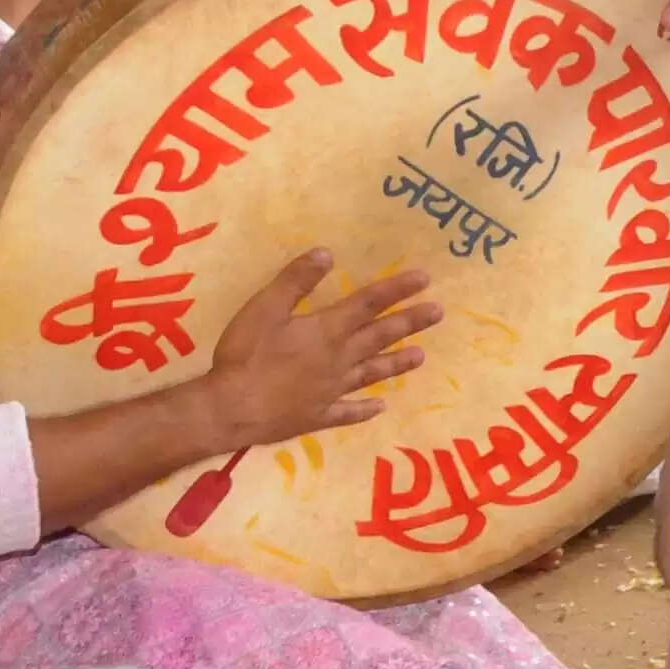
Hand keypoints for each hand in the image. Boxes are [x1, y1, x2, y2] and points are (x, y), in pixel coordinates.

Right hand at [197, 247, 440, 452]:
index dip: (396, 289)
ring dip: (397, 363)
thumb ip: (295, 281)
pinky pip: (349, 412)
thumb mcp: (265, 308)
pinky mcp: (318, 416)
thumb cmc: (245, 354)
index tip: (425, 279)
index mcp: (327, 330)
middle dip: (409, 322)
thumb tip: (327, 253)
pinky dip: (365, 409)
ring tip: (421, 356)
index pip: (368, 303)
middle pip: (379, 337)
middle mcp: (338, 360)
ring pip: (372, 373)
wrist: (231, 409)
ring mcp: (331, 391)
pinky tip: (380, 407)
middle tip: (438, 312)